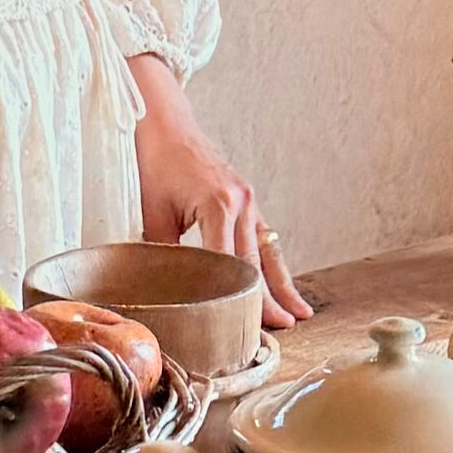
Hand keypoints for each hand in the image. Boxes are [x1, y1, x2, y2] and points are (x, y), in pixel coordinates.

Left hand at [128, 55, 311, 327]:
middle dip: (270, 298)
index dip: (240, 299)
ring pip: (268, 250)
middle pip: (257, 262)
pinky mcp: (245, 197)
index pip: (233, 265)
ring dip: (282, 282)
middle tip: (282, 330)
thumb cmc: (155, 160)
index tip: (247, 326)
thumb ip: (162, 251)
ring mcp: (248, 199)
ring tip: (300, 312)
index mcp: (219, 206)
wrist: (164, 121)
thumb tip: (162, 288)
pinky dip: (273, 259)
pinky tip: (282, 279)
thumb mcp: (152, 210)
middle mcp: (241, 203)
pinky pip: (264, 235)